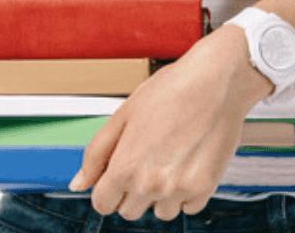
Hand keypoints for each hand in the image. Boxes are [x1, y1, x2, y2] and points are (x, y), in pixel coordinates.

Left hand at [67, 26, 273, 220]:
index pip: (102, 205)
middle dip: (130, 192)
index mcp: (125, 168)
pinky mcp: (205, 188)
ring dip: (159, 195)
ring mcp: (179, 190)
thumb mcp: (122, 116)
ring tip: (167, 161)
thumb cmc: (169, 91)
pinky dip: (185, 193)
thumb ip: (96, 155)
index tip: (115, 177)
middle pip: (129, 211)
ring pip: (160, 212)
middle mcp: (150, 185)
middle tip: (144, 162)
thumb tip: (78, 184)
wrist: (216, 82)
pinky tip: (186, 164)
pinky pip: (187, 207)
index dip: (106, 190)